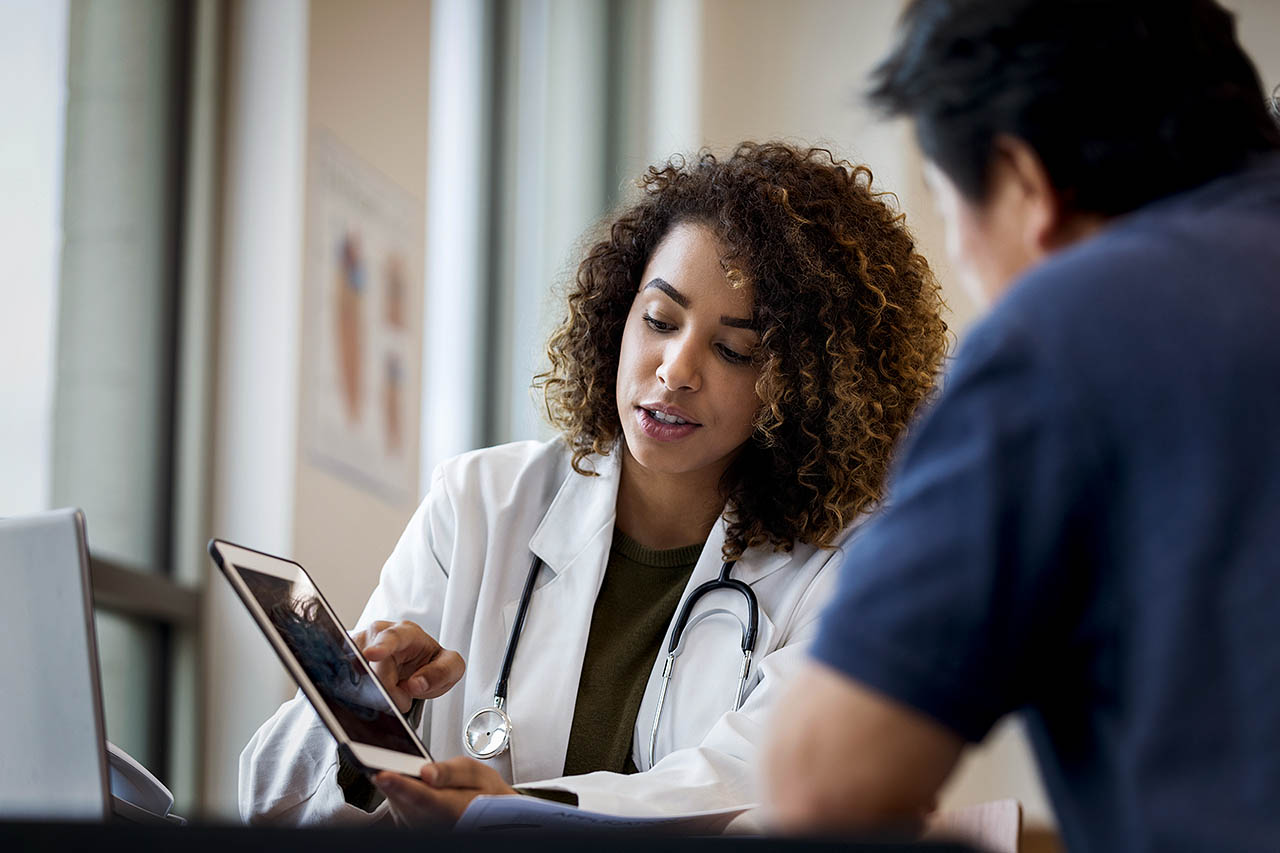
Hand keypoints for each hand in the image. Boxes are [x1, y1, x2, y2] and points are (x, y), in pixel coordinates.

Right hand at [352, 620, 464, 711]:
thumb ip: (440, 673)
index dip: (382, 646)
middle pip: (374, 666)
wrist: (414, 666)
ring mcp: (361, 646)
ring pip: (360, 674)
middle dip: (387, 688)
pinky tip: (372, 692)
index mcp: (407, 632)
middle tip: (400, 702)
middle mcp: (380, 634)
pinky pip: (347, 679)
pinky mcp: (347, 660)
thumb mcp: (449, 667)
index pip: (393, 637)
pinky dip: (361, 693)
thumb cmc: (429, 663)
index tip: (371, 655)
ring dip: (374, 692)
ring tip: (391, 694)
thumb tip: (415, 684)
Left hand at [373, 757, 517, 826]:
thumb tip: (428, 771)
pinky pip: (396, 805)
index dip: (399, 785)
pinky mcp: (409, 825)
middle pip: (400, 798)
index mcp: (451, 808)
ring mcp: (417, 827)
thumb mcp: (475, 773)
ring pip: (394, 801)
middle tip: (383, 758)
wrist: (488, 814)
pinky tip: (409, 781)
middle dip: (392, 777)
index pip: (420, 797)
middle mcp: (430, 822)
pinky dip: (397, 791)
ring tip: (407, 770)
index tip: (382, 774)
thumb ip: (451, 770)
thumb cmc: (483, 792)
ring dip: (395, 784)